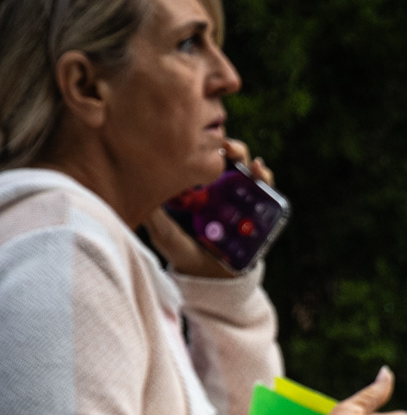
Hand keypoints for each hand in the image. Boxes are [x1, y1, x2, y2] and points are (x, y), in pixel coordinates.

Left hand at [146, 139, 273, 279]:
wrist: (211, 280)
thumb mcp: (163, 232)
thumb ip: (153, 212)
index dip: (201, 140)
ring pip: (243, 167)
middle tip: (223, 143)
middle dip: (225, 144)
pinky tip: (259, 170)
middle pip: (222, 156)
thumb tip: (134, 187)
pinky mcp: (256, 211)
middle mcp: (217, 187)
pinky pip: (264, 189)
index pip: (199, 156)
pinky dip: (264, 176)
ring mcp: (237, 197)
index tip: (198, 134)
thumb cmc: (184, 254)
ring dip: (245, 155)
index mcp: (195, 185)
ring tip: (242, 157)